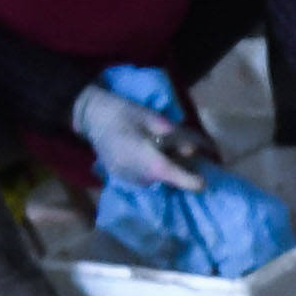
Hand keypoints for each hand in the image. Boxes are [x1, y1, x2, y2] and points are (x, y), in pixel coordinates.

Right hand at [70, 80, 204, 191]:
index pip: (165, 171)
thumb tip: (193, 150)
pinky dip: (156, 171)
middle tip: (198, 162)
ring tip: (180, 158)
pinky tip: (159, 157)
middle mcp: (132, 171)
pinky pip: (145, 179)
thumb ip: (171, 134)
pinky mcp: (122, 178)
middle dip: (182, 173)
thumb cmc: (122, 112)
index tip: (203, 184)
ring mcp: (126, 177)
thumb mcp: (149, 116)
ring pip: (156, 180)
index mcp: (139, 154)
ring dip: (169, 172)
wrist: (91, 117)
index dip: (186, 180)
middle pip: (164, 178)